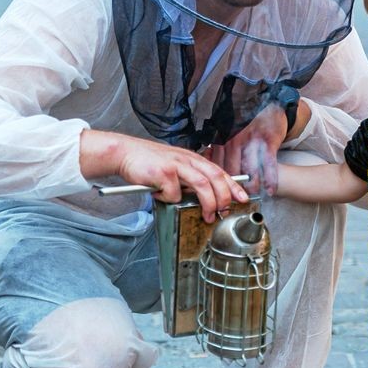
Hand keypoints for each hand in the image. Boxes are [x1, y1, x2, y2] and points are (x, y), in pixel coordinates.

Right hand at [111, 135, 247, 222]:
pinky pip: (173, 192)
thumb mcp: (175, 166)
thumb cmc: (149, 162)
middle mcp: (187, 159)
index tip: (242, 198)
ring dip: (208, 202)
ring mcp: (175, 164)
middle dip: (224, 197)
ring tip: (208, 215)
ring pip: (201, 184)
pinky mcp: (162, 172)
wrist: (125, 153)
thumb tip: (206, 196)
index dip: (233, 185)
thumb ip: (190, 177)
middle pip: (214, 177)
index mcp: (192, 158)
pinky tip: (161, 196)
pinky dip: (170, 199)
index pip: (219, 171)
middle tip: (223, 211)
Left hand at [205, 104, 287, 194]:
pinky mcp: (268, 141)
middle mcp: (236, 139)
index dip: (219, 179)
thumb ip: (219, 146)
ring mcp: (252, 140)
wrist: (270, 106)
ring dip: (251, 185)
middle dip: (233, 186)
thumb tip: (208, 163)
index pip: (218, 164)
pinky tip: (270, 190)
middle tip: (234, 197)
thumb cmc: (248, 121)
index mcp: (224, 137)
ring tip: (251, 195)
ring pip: (249, 169)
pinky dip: (270, 179)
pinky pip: (268, 164)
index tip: (221, 190)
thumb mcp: (229, 130)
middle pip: (231, 169)